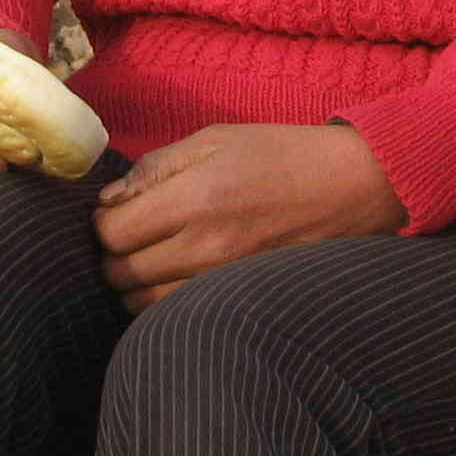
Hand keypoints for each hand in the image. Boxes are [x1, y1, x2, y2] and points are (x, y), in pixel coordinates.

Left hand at [93, 122, 406, 312]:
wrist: (353, 187)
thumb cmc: (282, 154)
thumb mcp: (216, 138)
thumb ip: (155, 167)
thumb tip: (108, 202)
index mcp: (196, 198)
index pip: (113, 234)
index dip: (101, 225)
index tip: (115, 213)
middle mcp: (206, 247)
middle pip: (121, 275)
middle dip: (113, 257)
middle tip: (130, 237)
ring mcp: (224, 281)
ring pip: (144, 306)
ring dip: (135, 286)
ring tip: (151, 260)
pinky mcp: (241, 300)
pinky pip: (179, 317)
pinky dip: (163, 306)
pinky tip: (174, 282)